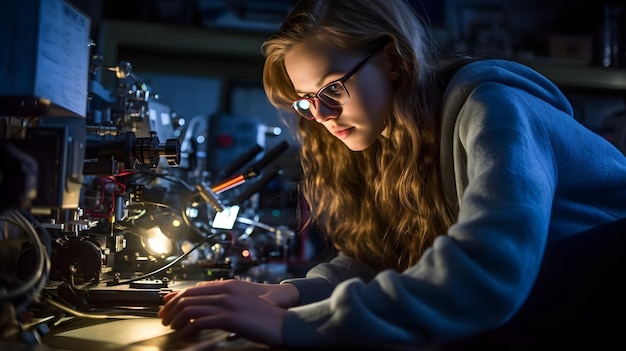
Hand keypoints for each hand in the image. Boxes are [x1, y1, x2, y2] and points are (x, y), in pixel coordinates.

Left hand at [157, 280, 297, 345]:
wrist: (283, 323)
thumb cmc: (263, 317)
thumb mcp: (242, 303)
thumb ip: (224, 300)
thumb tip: (205, 307)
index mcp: (228, 286)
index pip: (193, 288)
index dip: (176, 297)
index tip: (166, 306)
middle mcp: (226, 291)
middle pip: (188, 296)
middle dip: (171, 308)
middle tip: (164, 319)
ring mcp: (228, 303)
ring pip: (191, 308)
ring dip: (177, 319)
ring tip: (173, 328)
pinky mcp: (230, 318)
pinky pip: (200, 321)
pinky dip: (188, 329)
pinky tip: (185, 335)